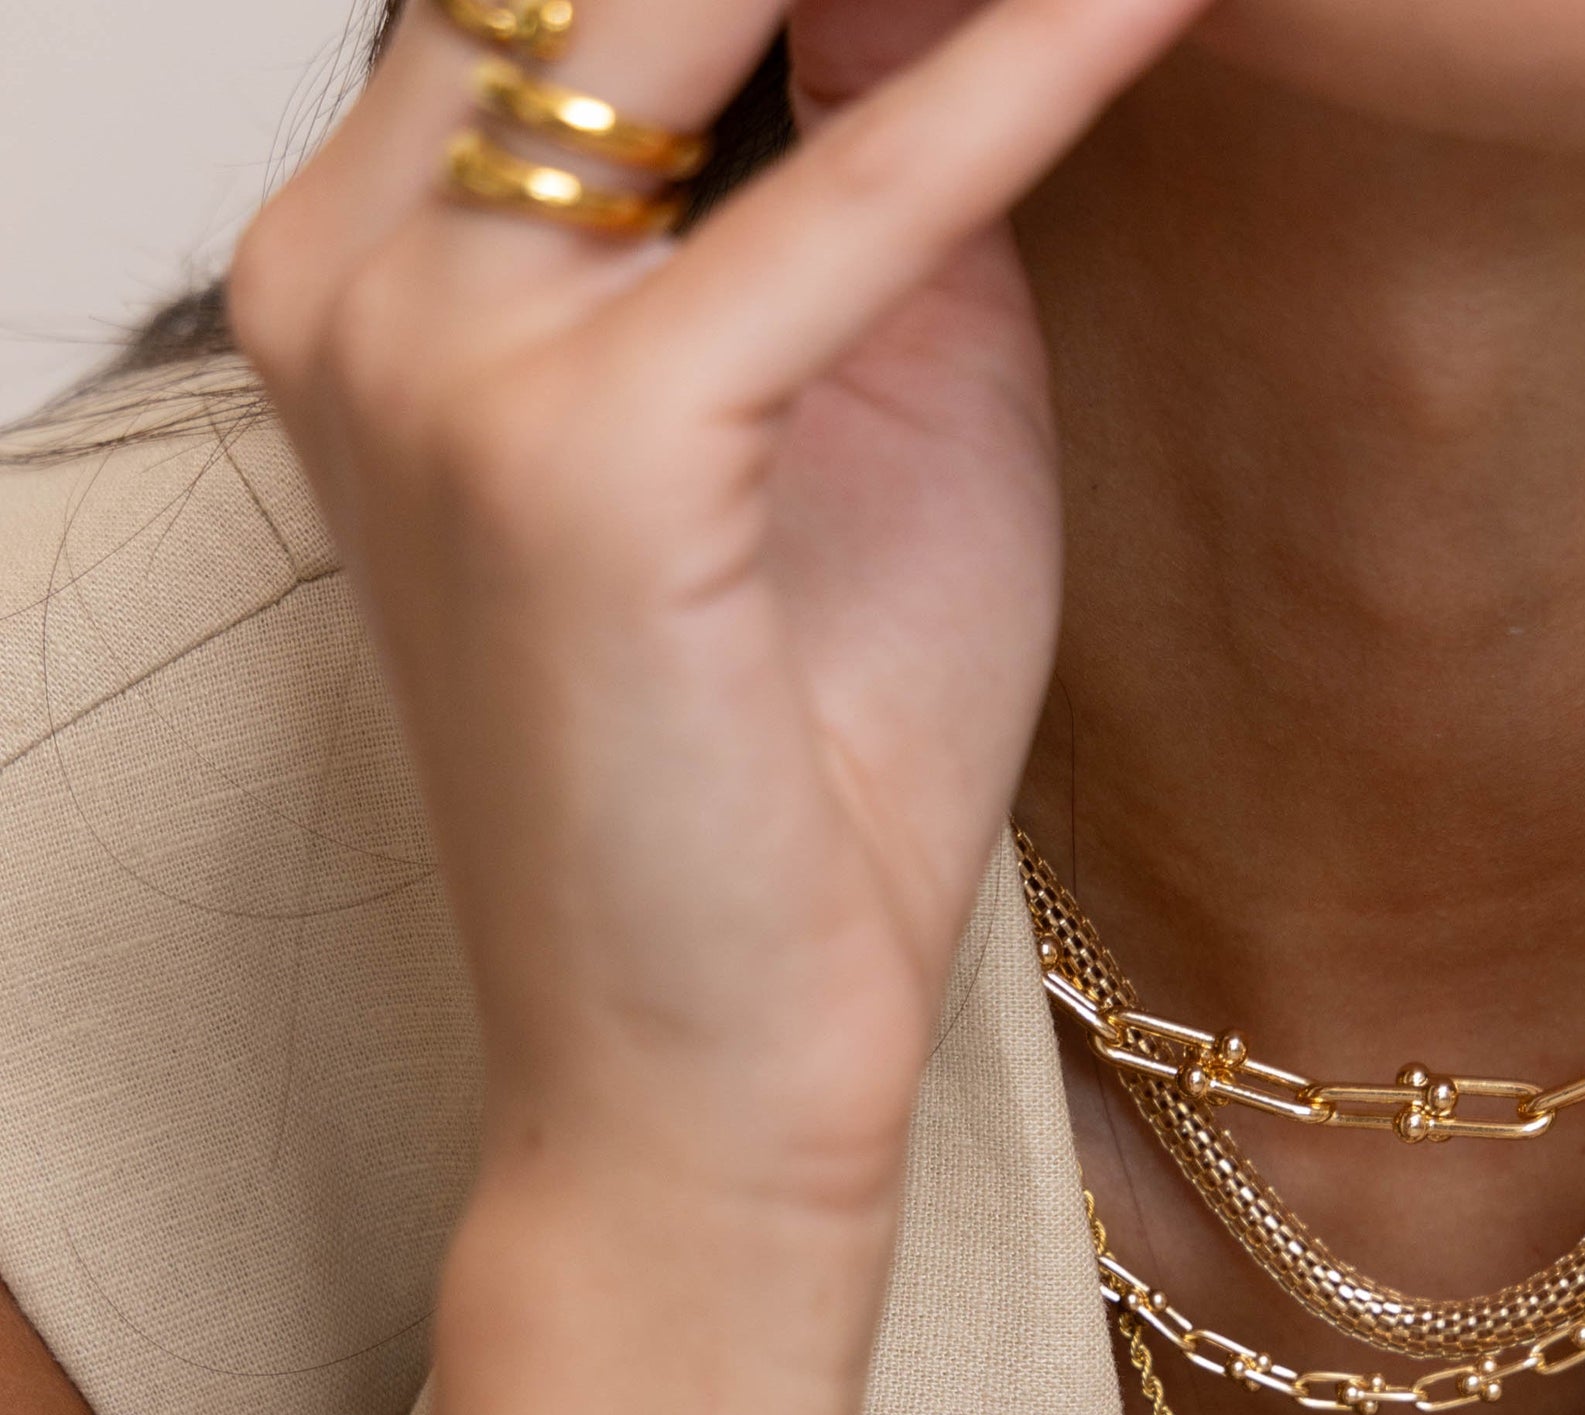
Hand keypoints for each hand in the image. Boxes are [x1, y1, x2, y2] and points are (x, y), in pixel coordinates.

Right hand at [231, 0, 1207, 1249]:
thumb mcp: (863, 422)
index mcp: (384, 254)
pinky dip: (1025, 78)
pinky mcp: (577, 446)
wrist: (706, 1068)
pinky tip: (1161, 4)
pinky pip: (852, 194)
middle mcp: (354, 262)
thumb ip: (885, 171)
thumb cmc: (788, 789)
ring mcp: (432, 343)